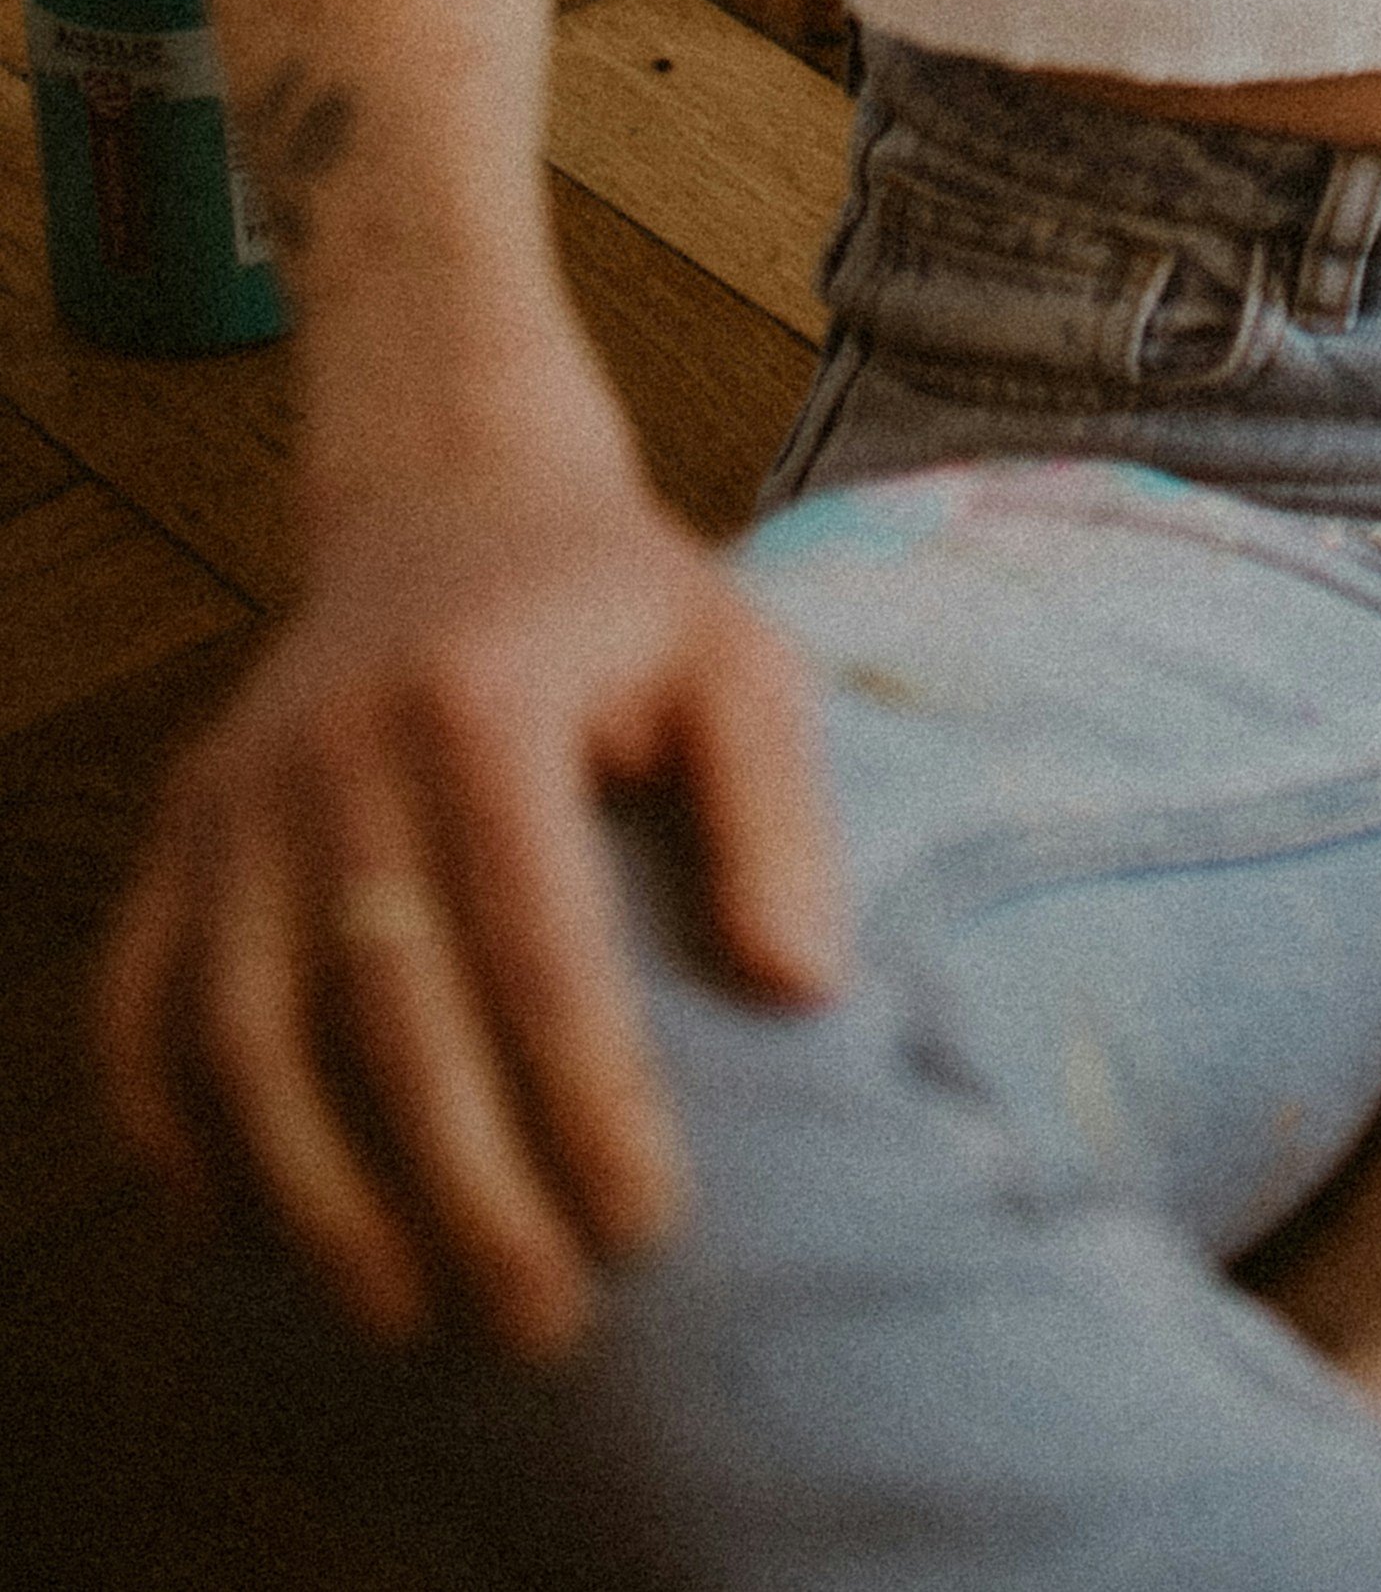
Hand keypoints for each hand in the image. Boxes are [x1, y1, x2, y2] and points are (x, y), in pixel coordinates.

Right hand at [94, 463, 844, 1360]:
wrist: (452, 502)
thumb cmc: (617, 609)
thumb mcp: (737, 655)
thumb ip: (777, 812)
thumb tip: (803, 986)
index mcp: (480, 698)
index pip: (534, 937)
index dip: (586, 1097)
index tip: (645, 1226)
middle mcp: (333, 747)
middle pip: (384, 1007)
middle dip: (462, 1186)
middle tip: (542, 1319)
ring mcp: (235, 794)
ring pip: (239, 1029)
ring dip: (310, 1192)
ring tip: (401, 1314)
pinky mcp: (177, 832)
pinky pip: (136, 1003)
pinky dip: (168, 1126)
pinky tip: (235, 1231)